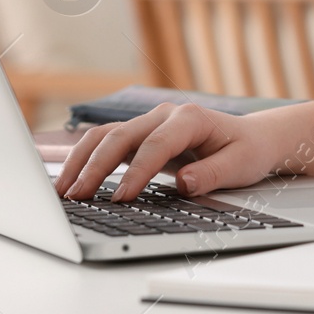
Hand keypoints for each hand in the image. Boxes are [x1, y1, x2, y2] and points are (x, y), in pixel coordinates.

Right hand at [55, 101, 285, 200]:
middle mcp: (164, 116)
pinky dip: (85, 159)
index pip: (156, 144)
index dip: (137, 171)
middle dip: (97, 167)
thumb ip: (213, 173)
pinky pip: (105, 144)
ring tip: (63, 192)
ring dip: (81, 162)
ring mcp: (148, 123)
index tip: (122, 198)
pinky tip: (70, 181)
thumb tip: (185, 183)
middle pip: (121, 136)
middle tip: (78, 197)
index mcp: (190, 118)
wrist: (250, 138)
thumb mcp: (241, 164)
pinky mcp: (138, 136)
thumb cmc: (246, 150)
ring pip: (105, 136)